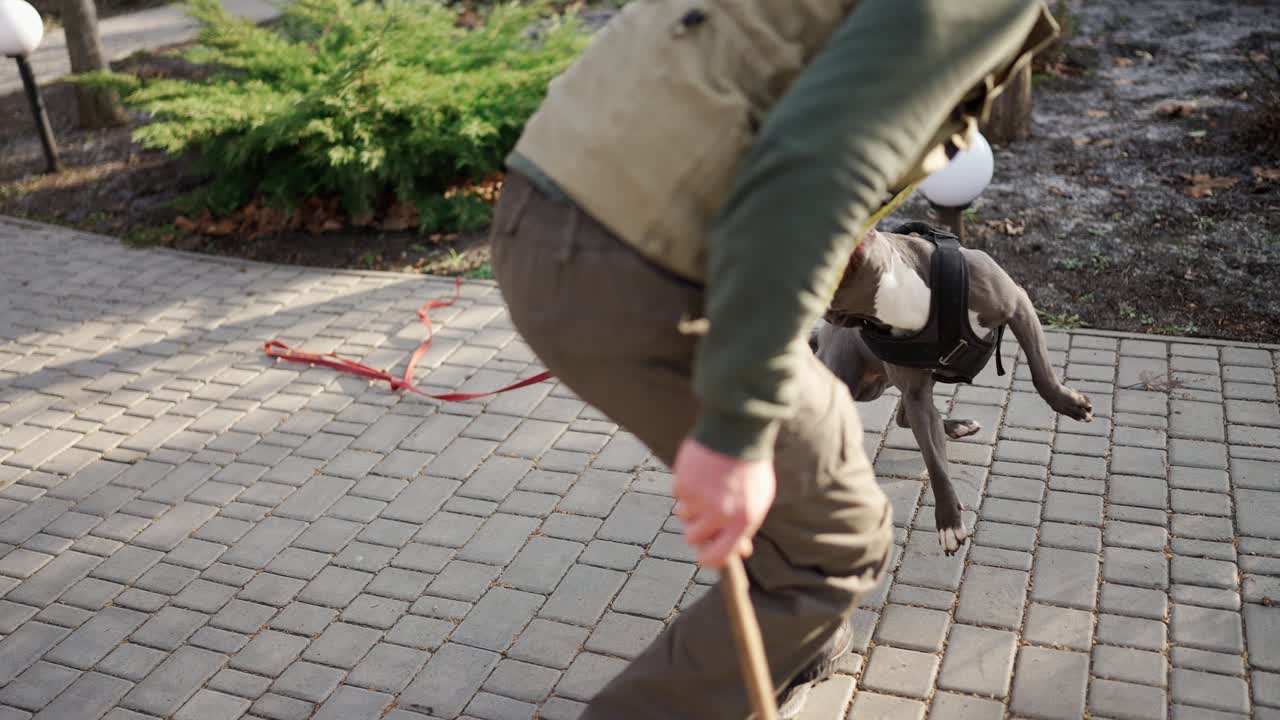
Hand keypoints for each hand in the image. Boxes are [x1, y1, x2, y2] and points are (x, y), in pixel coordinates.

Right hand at [672, 438, 775, 568]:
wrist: (737, 432)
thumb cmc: (751, 467)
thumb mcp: (759, 500)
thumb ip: (747, 527)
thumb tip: (741, 551)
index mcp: (742, 521)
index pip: (718, 556)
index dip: (708, 559)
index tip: (704, 554)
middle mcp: (719, 514)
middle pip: (693, 538)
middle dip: (696, 528)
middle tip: (704, 514)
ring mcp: (699, 499)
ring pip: (683, 516)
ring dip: (691, 505)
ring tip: (706, 485)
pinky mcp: (683, 484)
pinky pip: (677, 495)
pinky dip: (685, 487)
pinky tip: (699, 472)